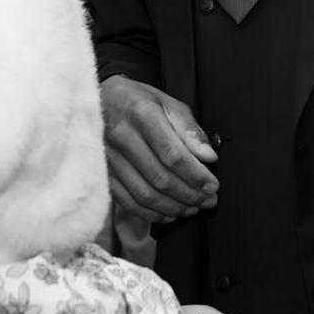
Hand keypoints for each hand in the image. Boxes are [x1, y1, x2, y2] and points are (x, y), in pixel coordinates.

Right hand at [99, 75, 219, 222]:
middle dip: (189, 195)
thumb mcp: (168, 103)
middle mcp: (122, 137)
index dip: (195, 175)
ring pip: (144, 194)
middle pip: (160, 177)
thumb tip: (209, 157)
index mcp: (142, 114)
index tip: (212, 185)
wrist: (100, 100)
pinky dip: (151, 213)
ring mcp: (109, 158)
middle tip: (208, 201)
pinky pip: (128, 201)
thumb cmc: (138, 101)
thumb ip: (189, 130)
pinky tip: (168, 213)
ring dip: (173, 207)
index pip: (173, 154)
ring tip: (192, 209)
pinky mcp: (103, 173)